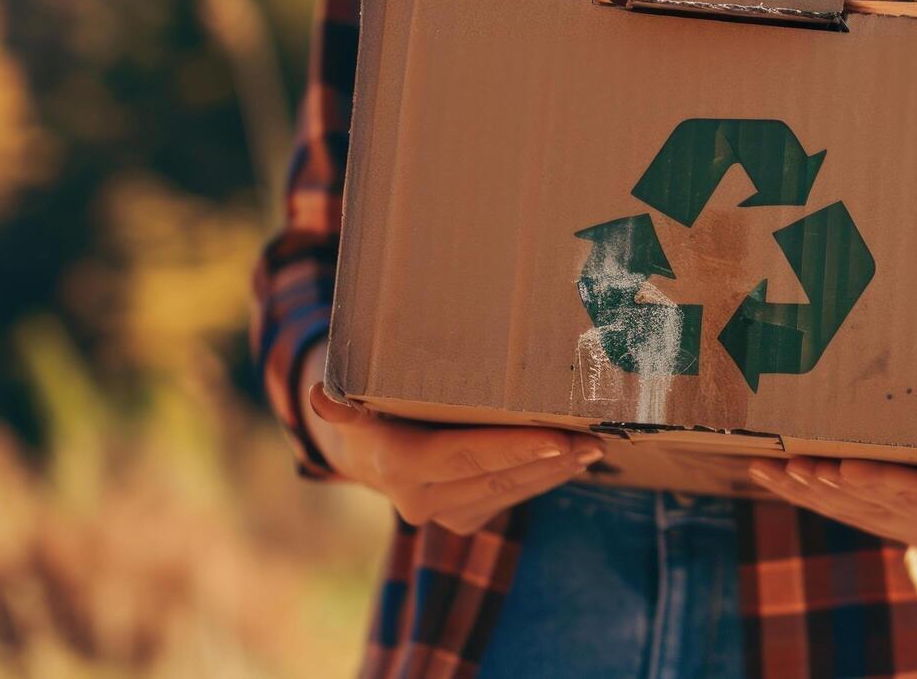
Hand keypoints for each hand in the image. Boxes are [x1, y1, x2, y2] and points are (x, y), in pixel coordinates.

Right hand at [301, 351, 602, 534]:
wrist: (366, 452)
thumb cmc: (370, 408)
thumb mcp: (353, 400)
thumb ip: (343, 402)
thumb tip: (322, 395)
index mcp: (399, 465)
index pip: (465, 456)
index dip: (514, 448)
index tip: (560, 438)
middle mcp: (420, 500)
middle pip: (496, 477)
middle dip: (550, 459)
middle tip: (594, 438)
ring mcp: (443, 515)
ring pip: (510, 492)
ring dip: (555, 472)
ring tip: (594, 447)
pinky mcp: (463, 520)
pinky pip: (511, 499)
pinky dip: (543, 478)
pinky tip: (573, 460)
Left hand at [747, 457, 916, 548]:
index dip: (884, 483)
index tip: (850, 468)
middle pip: (871, 501)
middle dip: (831, 483)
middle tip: (800, 461)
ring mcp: (892, 522)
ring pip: (842, 504)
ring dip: (806, 487)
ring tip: (777, 467)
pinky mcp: (870, 513)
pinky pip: (827, 503)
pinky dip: (793, 488)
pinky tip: (762, 470)